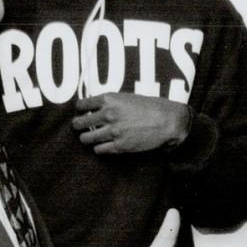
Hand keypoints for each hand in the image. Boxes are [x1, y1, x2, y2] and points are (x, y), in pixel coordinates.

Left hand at [73, 92, 190, 153]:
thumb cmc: (151, 106)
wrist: (168, 121)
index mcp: (109, 99)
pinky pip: (98, 150)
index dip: (79, 110)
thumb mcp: (128, 97)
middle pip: (79, 123)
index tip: (81, 112)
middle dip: (78, 125)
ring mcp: (112, 132)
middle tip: (80, 127)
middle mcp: (108, 115)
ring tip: (90, 137)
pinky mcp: (119, 146)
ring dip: (87, 138)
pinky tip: (104, 145)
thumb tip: (96, 108)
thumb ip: (111, 102)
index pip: (81, 105)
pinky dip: (99, 148)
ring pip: (86, 138)